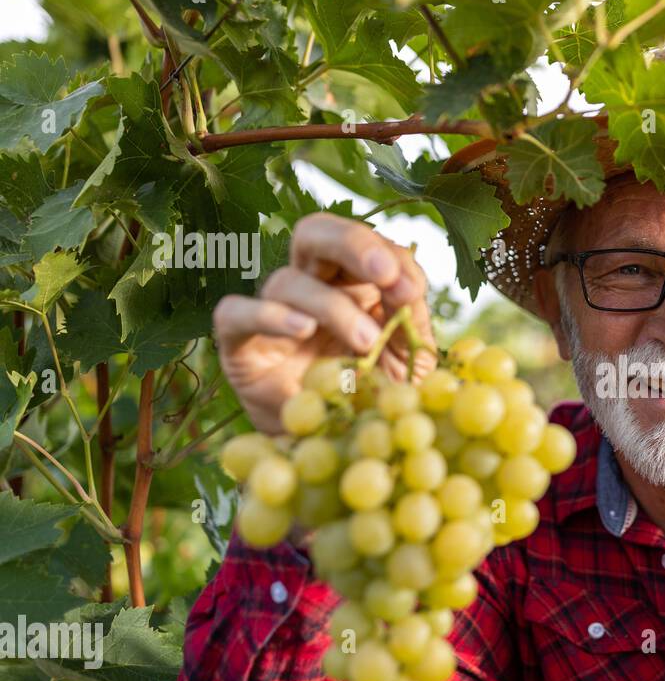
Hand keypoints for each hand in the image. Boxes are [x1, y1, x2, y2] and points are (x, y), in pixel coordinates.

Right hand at [213, 213, 436, 433]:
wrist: (339, 447)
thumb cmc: (375, 395)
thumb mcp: (409, 358)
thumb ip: (412, 319)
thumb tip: (407, 288)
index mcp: (354, 282)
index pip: (366, 244)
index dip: (390, 258)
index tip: (412, 292)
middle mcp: (311, 288)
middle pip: (315, 233)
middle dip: (352, 242)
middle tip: (383, 273)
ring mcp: (273, 314)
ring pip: (287, 280)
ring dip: (331, 305)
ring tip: (365, 340)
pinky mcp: (241, 346)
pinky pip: (235, 313)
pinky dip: (266, 314)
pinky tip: (302, 330)